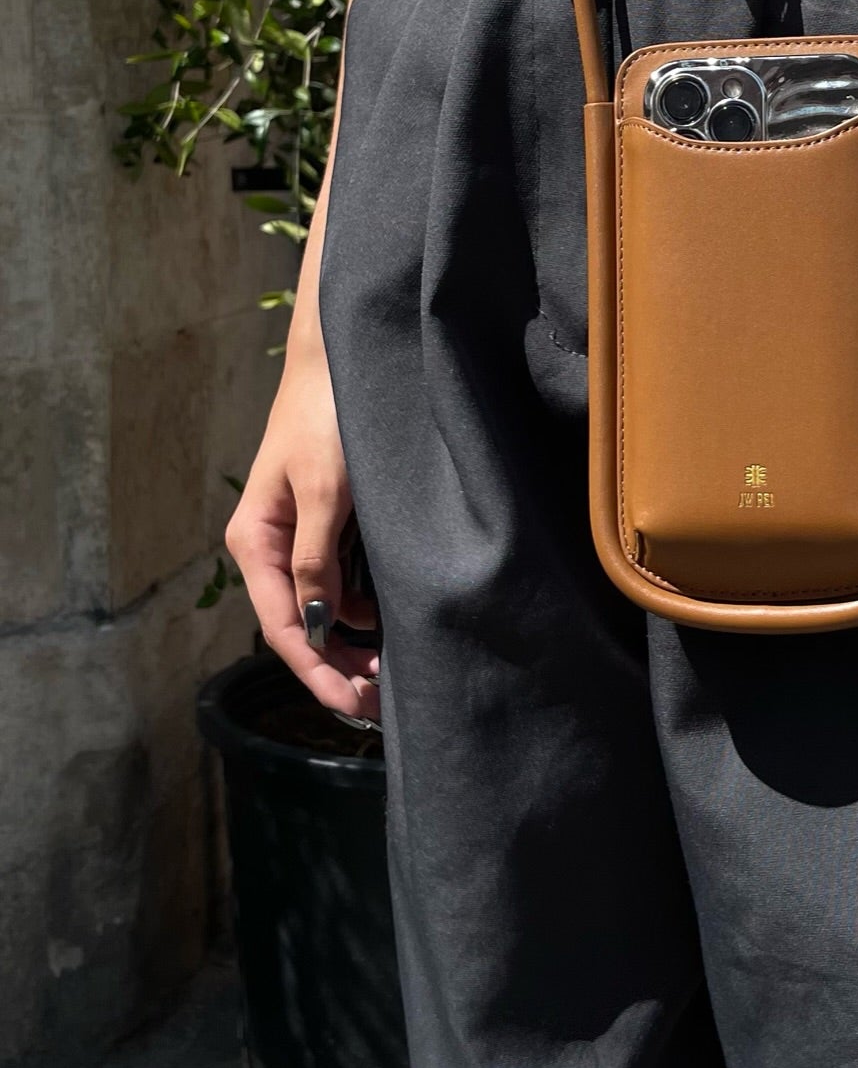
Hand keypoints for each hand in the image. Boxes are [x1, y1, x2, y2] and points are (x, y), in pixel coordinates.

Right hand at [225, 342, 379, 719]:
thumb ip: (317, 559)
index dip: (319, 671)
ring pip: (320, 610)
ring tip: (392, 671)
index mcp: (256, 543)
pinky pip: (338, 585)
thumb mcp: (324, 490)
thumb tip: (317, 622)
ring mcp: (297, 540)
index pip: (284, 628)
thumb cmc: (326, 419)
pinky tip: (388, 623)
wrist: (341, 363)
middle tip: (383, 703)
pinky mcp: (325, 528)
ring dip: (350, 643)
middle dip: (336, 668)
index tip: (355, 704)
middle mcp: (271, 548)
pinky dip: (360, 611)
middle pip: (300, 628)